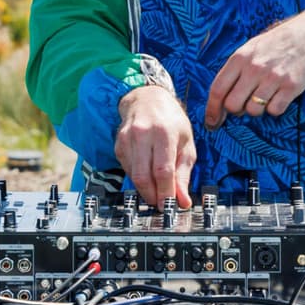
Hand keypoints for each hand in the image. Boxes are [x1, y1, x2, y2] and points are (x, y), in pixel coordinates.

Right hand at [115, 85, 195, 209]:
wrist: (147, 98)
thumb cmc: (171, 121)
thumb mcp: (186, 144)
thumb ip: (184, 174)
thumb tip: (183, 201)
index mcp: (164, 133)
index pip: (162, 171)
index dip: (166, 193)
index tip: (170, 206)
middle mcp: (142, 134)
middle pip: (143, 176)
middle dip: (153, 195)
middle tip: (161, 204)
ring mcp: (127, 138)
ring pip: (133, 175)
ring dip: (145, 189)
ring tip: (156, 190)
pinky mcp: (118, 143)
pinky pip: (127, 169)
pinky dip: (137, 177)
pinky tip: (146, 173)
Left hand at [204, 10, 304, 128]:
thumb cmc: (275, 44)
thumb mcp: (249, 49)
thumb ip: (235, 70)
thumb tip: (220, 99)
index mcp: (239, 58)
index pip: (217, 89)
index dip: (211, 109)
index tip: (211, 123)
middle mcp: (254, 68)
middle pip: (233, 105)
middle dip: (236, 111)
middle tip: (244, 104)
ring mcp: (273, 78)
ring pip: (254, 111)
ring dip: (257, 109)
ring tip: (264, 96)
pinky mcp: (291, 86)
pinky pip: (275, 110)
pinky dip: (275, 108)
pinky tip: (279, 96)